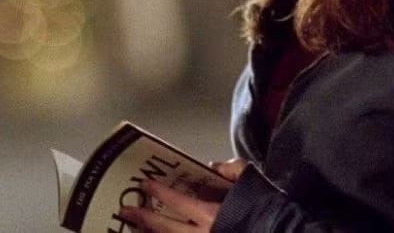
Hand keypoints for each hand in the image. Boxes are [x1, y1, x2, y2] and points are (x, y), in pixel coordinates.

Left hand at [116, 159, 244, 231]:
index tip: (145, 185)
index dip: (159, 193)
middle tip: (126, 212)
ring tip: (137, 230)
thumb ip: (230, 170)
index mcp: (212, 216)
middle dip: (144, 220)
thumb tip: (213, 167)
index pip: (178, 203)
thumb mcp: (250, 181)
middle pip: (167, 229)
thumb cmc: (267, 208)